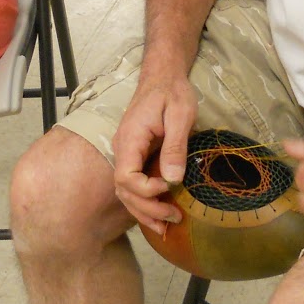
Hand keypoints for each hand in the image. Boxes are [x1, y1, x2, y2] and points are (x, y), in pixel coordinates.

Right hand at [111, 74, 198, 235]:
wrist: (163, 77)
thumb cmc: (172, 93)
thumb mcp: (180, 115)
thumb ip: (174, 147)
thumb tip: (172, 180)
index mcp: (130, 139)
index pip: (125, 176)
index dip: (146, 189)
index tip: (168, 187)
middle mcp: (122, 149)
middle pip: (124, 190)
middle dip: (147, 209)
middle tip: (174, 219)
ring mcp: (127, 154)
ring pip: (126, 192)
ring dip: (145, 211)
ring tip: (168, 226)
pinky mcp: (135, 157)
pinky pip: (134, 185)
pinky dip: (145, 202)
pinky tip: (160, 214)